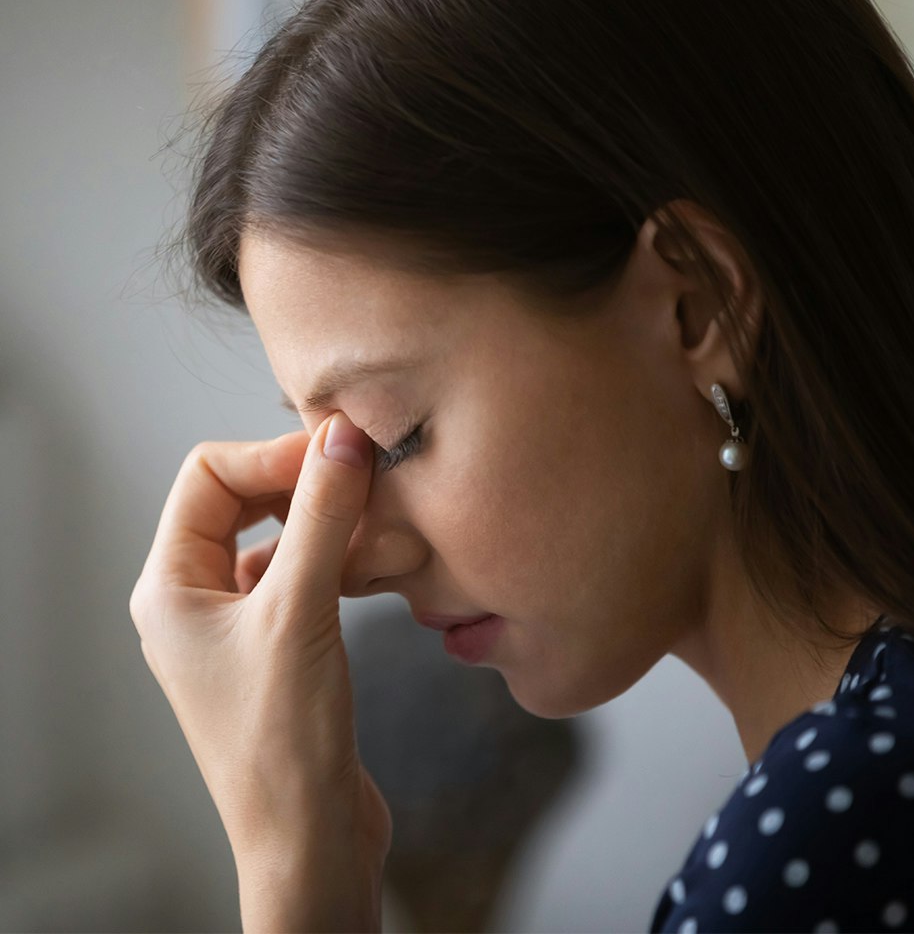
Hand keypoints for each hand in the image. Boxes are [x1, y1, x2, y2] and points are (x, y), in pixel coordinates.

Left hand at [130, 412, 390, 931]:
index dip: (274, 455)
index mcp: (171, 586)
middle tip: (362, 478)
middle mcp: (195, 599)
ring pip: (280, 538)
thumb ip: (320, 517)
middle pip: (243, 501)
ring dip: (329, 524)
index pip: (209, 476)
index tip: (339, 451)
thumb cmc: (284, 743)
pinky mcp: (276, 645)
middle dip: (303, 484)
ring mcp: (236, 624)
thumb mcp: (300, 612)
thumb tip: (341, 438)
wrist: (310, 839)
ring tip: (379, 526)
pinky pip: (304, 575)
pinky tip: (376, 566)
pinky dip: (340, 560)